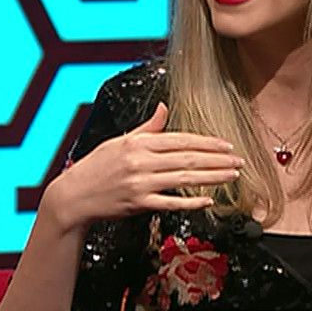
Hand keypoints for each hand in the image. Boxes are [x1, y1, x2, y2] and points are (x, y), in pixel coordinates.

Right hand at [45, 102, 242, 232]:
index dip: (207, 143)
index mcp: (138, 143)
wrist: (73, 196)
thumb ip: (148, 127)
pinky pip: (171, 203)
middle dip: (217, 160)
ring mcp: (140, 183)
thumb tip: (164, 106)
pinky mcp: (138, 204)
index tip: (226, 145)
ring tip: (232, 176)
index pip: (181, 140)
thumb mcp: (121, 140)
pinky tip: (209, 200)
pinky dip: (191, 202)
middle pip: (188, 159)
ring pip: (184, 180)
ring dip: (212, 178)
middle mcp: (141, 162)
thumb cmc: (97, 166)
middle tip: (238, 160)